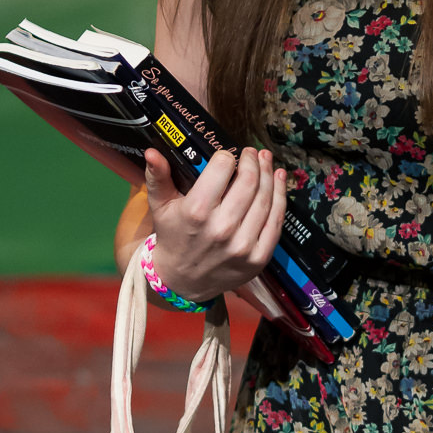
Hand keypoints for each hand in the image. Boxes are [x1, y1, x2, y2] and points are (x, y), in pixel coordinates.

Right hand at [141, 145, 286, 304]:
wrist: (182, 281)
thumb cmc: (173, 237)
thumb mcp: (160, 207)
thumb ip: (157, 177)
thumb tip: (151, 152)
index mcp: (196, 211)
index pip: (222, 168)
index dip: (227, 157)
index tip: (228, 155)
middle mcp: (221, 228)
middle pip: (249, 181)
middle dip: (253, 161)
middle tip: (252, 153)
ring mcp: (242, 245)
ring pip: (265, 198)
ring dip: (269, 174)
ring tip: (266, 161)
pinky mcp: (258, 258)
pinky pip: (276, 221)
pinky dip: (280, 197)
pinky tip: (279, 181)